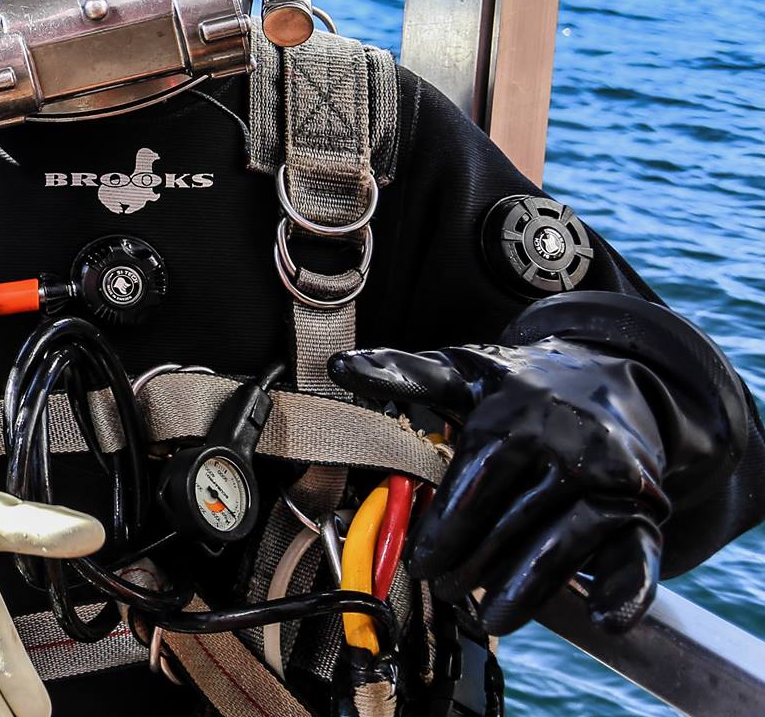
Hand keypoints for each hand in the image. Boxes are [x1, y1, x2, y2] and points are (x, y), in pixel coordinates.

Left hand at [330, 340, 669, 634]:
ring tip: (489, 618)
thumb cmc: (518, 385)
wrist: (607, 376)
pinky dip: (627, 589)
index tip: (418, 561)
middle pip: (517, 515)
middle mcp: (571, 442)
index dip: (447, 522)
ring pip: (567, 540)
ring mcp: (613, 476)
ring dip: (527, 587)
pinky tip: (603, 619)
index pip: (479, 474)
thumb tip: (340, 367)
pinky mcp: (645, 506)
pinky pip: (638, 552)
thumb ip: (404, 375)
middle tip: (442, 590)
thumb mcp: (462, 372)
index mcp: (518, 411)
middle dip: (475, 560)